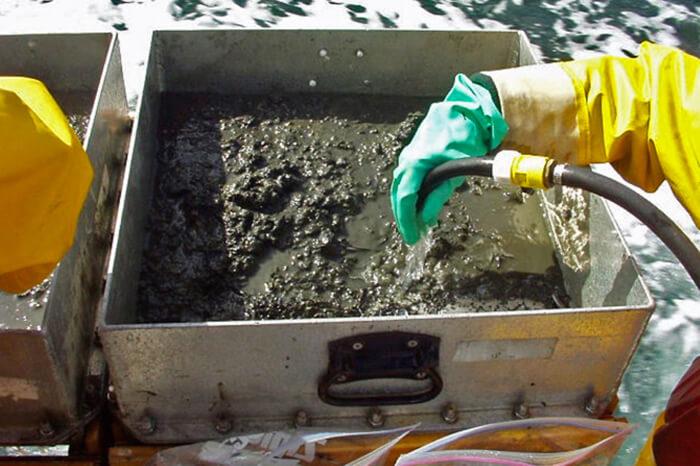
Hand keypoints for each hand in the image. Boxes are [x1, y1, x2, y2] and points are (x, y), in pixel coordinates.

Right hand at [390, 74, 508, 244]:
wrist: (465, 109)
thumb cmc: (464, 136)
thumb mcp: (457, 168)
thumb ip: (440, 193)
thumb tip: (425, 217)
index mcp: (415, 163)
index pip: (404, 198)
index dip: (407, 220)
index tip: (412, 237)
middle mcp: (407, 160)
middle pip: (398, 194)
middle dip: (404, 216)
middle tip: (413, 235)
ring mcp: (409, 156)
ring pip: (401, 187)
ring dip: (407, 206)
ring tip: (417, 223)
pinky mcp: (414, 155)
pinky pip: (407, 179)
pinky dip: (411, 195)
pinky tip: (420, 204)